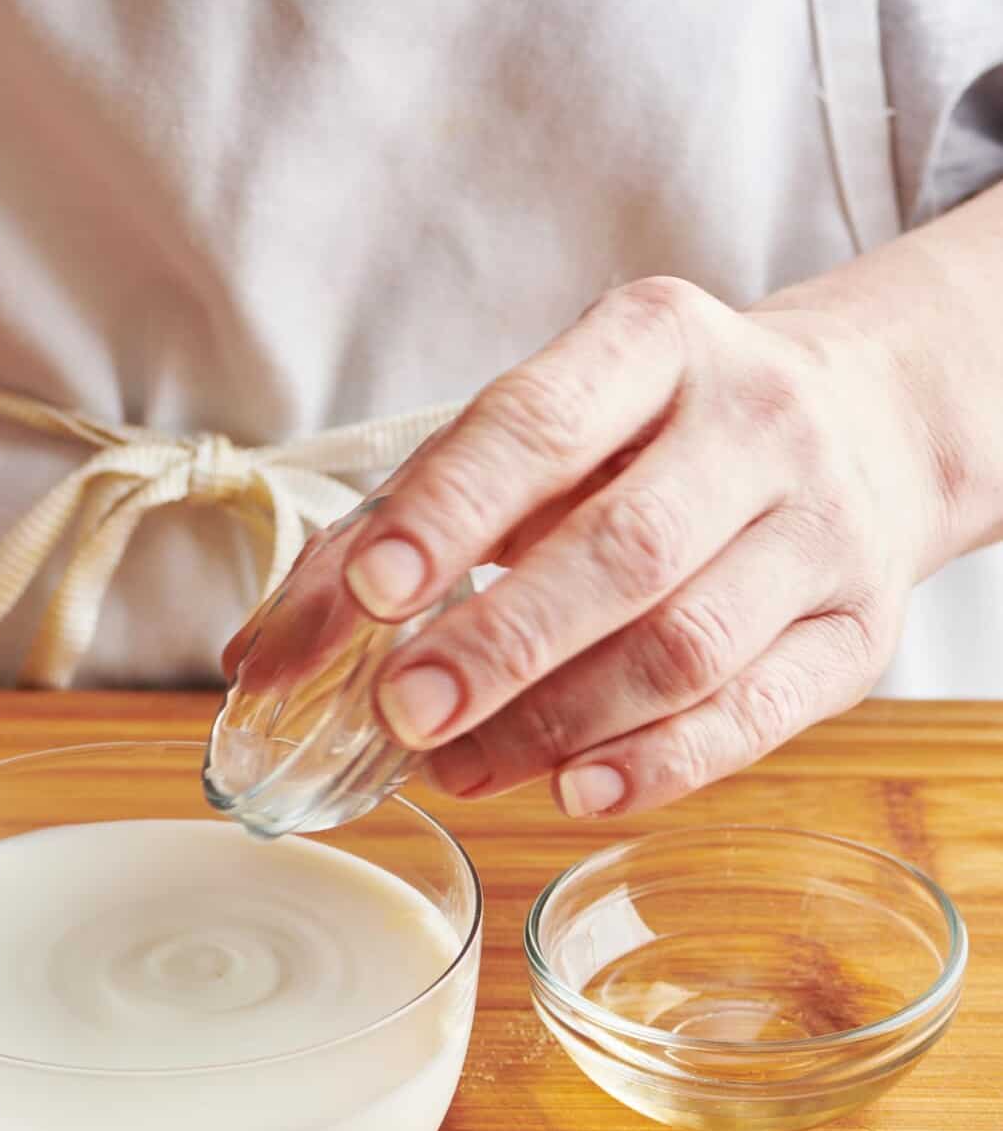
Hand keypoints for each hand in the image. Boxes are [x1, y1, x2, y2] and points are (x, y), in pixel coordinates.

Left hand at [296, 277, 951, 815]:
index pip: (542, 423)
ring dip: (560, 720)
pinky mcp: (859, 629)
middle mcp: (755, 419)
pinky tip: (574, 790)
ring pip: (689, 644)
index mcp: (656, 340)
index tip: (372, 589)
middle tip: (403, 711)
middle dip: (502, 641)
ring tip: (458, 765)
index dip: (451, 509)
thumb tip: (264, 660)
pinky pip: (759, 714)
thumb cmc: (648, 437)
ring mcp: (821, 526)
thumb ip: (396, 527)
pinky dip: (660, 765)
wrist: (866, 420)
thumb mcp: (536, 435)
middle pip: (624, 550)